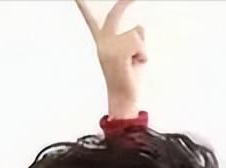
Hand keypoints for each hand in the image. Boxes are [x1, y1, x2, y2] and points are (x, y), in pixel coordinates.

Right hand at [74, 0, 146, 119]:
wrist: (123, 99)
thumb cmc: (127, 77)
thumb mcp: (128, 51)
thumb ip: (127, 35)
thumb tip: (134, 21)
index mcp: (101, 40)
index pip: (90, 18)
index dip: (83, 6)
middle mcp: (101, 42)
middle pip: (117, 14)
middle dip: (125, 4)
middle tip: (131, 9)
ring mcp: (108, 47)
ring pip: (134, 30)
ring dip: (140, 44)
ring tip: (134, 59)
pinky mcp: (117, 53)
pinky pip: (138, 43)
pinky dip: (142, 54)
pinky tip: (135, 64)